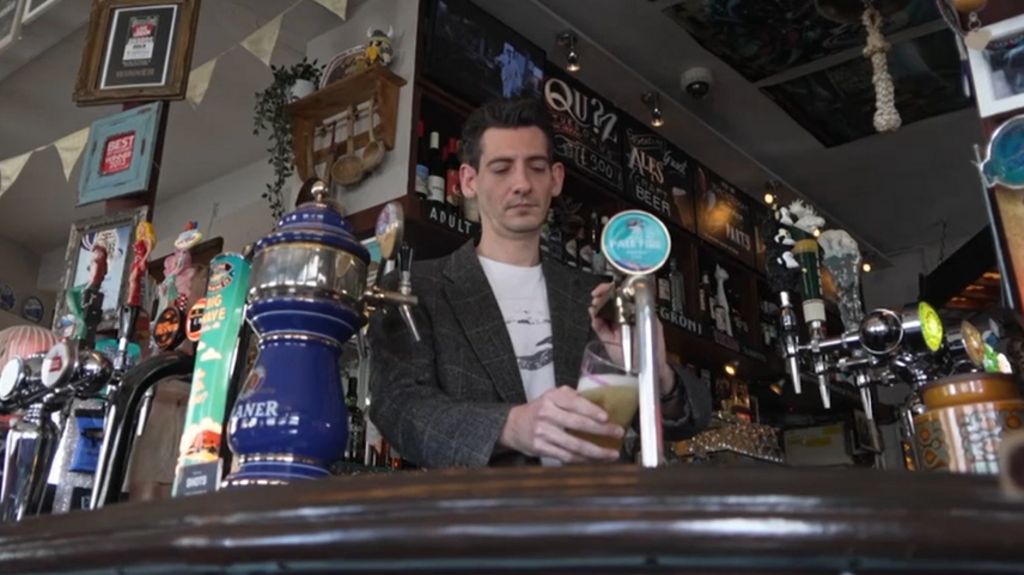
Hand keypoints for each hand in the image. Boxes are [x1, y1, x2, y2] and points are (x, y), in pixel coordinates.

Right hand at [499, 386, 623, 462]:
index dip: (591, 410)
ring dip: (596, 451)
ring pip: (574, 445)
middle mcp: (546, 414)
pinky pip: (566, 456)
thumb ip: (572, 397)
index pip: (574, 403)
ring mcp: (543, 432)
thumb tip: (600, 403)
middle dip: (601, 430)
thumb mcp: (552, 395)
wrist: (513, 425)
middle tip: (618, 433)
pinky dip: (583, 460)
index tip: (606, 417)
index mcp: (551, 398)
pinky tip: (595, 460)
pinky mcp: (541, 448)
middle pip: (578, 424)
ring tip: (612, 454)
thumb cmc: (539, 409)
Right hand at [588, 282, 674, 395]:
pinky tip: (594, 317)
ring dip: (597, 307)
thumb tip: (630, 301)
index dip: (613, 289)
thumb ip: (640, 313)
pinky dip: (595, 320)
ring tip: (595, 306)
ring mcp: (615, 327)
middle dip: (602, 296)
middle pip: (610, 301)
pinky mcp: (607, 337)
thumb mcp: (650, 327)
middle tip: (597, 296)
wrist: (648, 370)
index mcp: (636, 312)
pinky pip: (599, 326)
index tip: (608, 288)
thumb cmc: (653, 350)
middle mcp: (624, 318)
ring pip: (602, 312)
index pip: (622, 295)